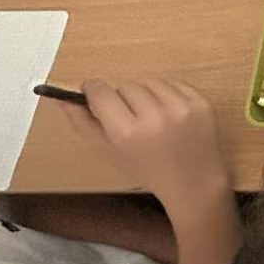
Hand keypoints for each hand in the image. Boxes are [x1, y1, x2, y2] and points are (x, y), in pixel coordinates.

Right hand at [63, 79, 230, 211]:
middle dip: (123, 98)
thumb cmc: (147, 170)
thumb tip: (62, 97)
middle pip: (125, 86)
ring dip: (147, 94)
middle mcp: (155, 117)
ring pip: (150, 81)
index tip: (93, 94)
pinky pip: (174, 83)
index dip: (93, 91)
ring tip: (152, 117)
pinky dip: (168, 95)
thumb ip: (83, 124)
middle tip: (131, 119)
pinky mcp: (201, 103)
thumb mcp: (109, 153)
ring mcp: (182, 108)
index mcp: (127, 133)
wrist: (194, 182)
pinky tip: (171, 115)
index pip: (100, 92)